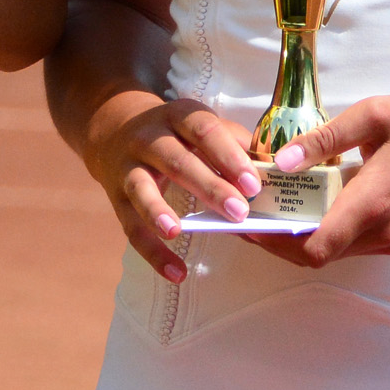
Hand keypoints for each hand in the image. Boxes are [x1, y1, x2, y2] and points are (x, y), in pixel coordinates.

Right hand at [78, 91, 264, 283]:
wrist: (114, 129)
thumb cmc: (176, 134)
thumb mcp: (201, 127)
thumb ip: (236, 145)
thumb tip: (275, 171)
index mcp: (178, 116)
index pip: (204, 130)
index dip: (228, 155)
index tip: (254, 183)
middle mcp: (149, 137)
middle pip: (177, 160)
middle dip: (208, 186)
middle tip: (238, 211)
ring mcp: (128, 166)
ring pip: (142, 188)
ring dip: (157, 210)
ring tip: (177, 232)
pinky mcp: (116, 197)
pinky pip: (131, 227)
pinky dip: (152, 252)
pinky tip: (175, 273)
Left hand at [254, 89, 389, 267]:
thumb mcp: (370, 115)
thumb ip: (322, 139)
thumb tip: (281, 162)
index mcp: (374, 201)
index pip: (317, 246)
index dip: (276, 242)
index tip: (249, 222)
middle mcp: (383, 230)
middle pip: (318, 254)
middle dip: (278, 240)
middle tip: (247, 215)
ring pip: (333, 251)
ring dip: (298, 236)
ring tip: (268, 208)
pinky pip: (348, 242)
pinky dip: (320, 230)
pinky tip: (303, 205)